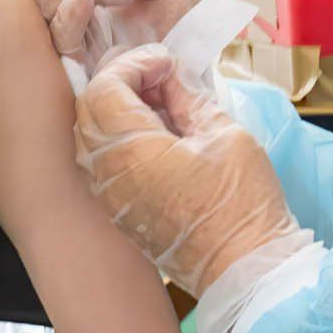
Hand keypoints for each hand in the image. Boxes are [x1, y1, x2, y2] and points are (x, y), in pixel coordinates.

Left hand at [71, 45, 298, 299]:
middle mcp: (109, 175)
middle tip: (160, 78)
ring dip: (116, 111)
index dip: (132, 65)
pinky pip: (101, 164)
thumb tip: (170, 78)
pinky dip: (118, 140)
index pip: (104, 87)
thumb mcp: (224, 134)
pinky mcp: (118, 213)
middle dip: (119, 83)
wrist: (245, 270)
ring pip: (90, 137)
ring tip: (161, 106)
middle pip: (88, 108)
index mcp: (132, 151)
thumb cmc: (242, 204)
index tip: (166, 62)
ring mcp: (109, 198)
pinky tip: (155, 137)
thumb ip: (188, 98)